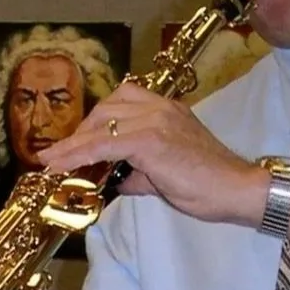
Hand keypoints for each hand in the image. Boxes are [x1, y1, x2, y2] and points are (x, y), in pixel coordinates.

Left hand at [38, 83, 267, 225]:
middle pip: (108, 107)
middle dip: (84, 130)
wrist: (235, 188)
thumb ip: (138, 171)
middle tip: (69, 154)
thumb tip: (113, 179)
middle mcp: (160, 106)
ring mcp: (156, 120)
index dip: (96, 120)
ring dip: (74, 143)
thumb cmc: (208, 183)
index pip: (123, 101)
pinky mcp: (150, 139)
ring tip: (54, 161)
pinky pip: (105, 144)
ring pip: (103, 123)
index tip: (77, 140)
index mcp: (167, 109)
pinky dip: (79, 153)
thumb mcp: (166, 172)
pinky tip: (61, 164)